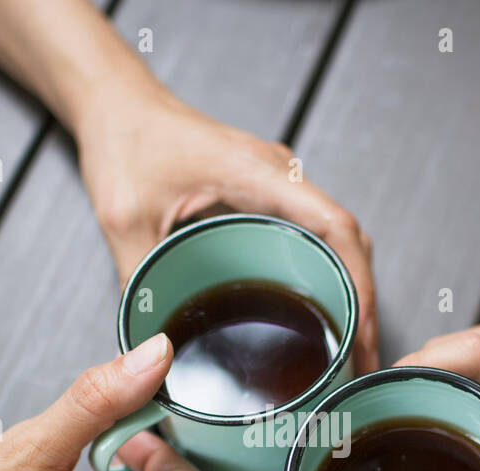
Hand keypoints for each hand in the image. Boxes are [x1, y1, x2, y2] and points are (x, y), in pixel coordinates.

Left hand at [77, 84, 378, 371]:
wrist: (117, 103)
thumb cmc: (125, 140)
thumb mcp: (125, 219)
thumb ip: (141, 279)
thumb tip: (150, 343)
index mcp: (256, 173)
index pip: (333, 225)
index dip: (357, 279)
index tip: (361, 328)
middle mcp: (278, 174)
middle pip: (347, 237)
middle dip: (362, 298)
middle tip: (362, 356)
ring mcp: (277, 183)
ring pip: (335, 237)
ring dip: (349, 286)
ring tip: (350, 344)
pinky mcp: (267, 194)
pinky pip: (312, 233)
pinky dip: (327, 271)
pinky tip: (320, 308)